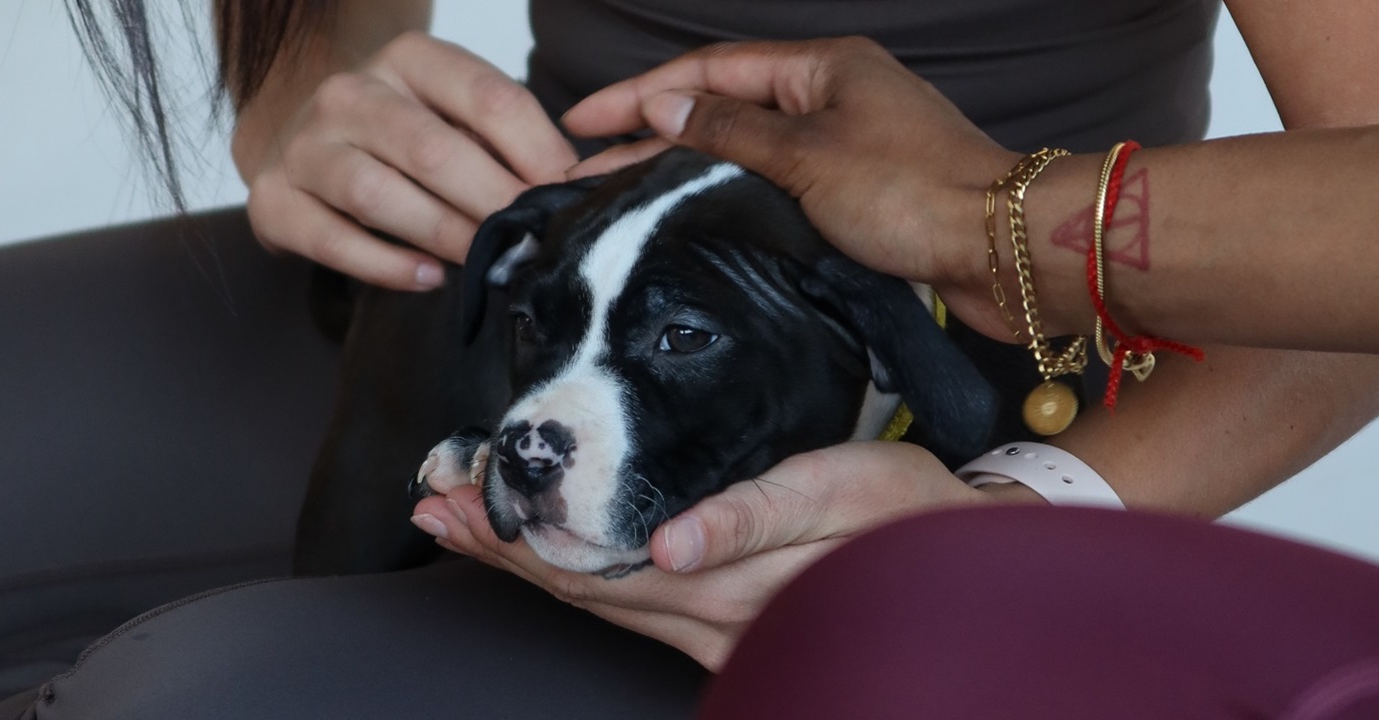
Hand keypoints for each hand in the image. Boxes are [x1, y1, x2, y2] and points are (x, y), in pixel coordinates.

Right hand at [242, 32, 577, 289]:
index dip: (538, 150)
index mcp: (408, 60)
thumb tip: (567, 188)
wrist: (304, 143)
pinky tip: (428, 277)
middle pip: (433, 149)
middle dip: (493, 200)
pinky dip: (385, 265)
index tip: (568, 192)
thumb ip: (505, 143)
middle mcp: (349, 93)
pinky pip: (331, 239)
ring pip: (376, 193)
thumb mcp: (454, 118)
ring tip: (484, 260)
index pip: (488, 98)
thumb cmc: (401, 137)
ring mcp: (306, 146)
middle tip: (532, 238)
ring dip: (441, 233)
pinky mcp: (274, 201)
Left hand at [412, 441, 1011, 669]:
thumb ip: (750, 518)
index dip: (518, 535)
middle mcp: (707, 619)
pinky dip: (573, 573)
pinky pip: (627, 604)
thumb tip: (671, 546)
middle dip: (501, 547)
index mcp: (725, 582)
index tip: (456, 497)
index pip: (592, 563)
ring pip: (596, 599)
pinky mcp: (720, 626)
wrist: (955, 559)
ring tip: (465, 522)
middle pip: (578, 586)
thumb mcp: (836, 492)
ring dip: (526, 561)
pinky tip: (546, 552)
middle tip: (433, 507)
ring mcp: (712, 632)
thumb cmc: (899, 511)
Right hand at [562, 37, 1019, 339]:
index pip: (708, 71)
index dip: (639, 94)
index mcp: (823, 69)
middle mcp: (832, 100)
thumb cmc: (917, 193)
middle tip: (587, 173)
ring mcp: (845, 149)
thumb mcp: (808, 154)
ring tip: (626, 200)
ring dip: (687, 172)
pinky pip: (775, 189)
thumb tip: (666, 105)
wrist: (1003, 253)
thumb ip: (730, 130)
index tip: (581, 120)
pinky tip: (696, 225)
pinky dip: (731, 201)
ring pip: (745, 154)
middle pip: (721, 110)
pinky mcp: (857, 198)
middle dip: (651, 138)